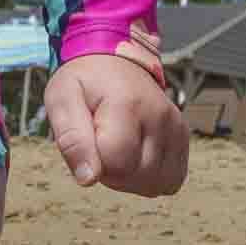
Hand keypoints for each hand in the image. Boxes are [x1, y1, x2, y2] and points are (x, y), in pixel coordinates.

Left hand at [43, 54, 188, 197]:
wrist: (114, 61)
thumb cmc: (85, 82)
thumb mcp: (62, 101)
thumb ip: (72, 140)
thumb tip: (88, 179)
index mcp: (127, 104)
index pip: (117, 164)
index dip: (95, 164)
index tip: (88, 140)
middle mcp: (159, 116)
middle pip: (137, 177)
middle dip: (112, 173)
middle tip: (100, 142)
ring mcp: (175, 127)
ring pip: (156, 183)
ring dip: (131, 178)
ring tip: (117, 148)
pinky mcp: (183, 136)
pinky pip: (171, 179)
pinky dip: (150, 177)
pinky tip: (135, 156)